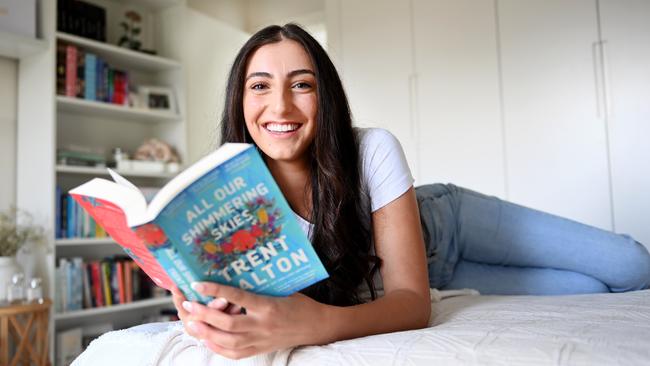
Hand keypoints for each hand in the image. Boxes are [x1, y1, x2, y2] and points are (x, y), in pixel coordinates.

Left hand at [178, 282, 329, 359]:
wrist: (316, 326)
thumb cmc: (299, 304)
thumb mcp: (281, 290)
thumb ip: (258, 288)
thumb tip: (235, 274)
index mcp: (268, 306)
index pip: (238, 297)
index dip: (216, 290)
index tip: (198, 284)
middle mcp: (263, 325)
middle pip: (228, 323)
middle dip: (204, 315)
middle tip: (188, 305)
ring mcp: (260, 340)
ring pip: (228, 341)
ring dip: (206, 332)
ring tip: (191, 323)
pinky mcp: (260, 350)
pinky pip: (235, 353)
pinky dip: (218, 347)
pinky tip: (206, 339)